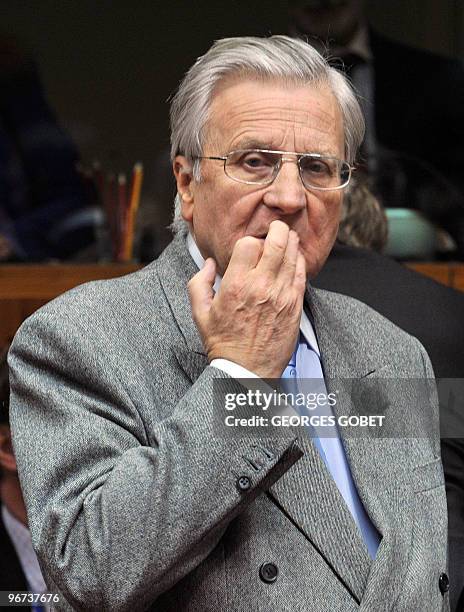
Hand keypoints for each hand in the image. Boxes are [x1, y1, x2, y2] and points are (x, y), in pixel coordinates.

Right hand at [188, 220, 306, 377]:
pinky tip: (294, 261)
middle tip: (276, 228)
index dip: (249, 241)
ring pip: (293, 254)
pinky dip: (299, 262)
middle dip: (278, 229)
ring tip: (286, 240)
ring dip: (291, 243)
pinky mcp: (295, 305)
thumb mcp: (200, 313)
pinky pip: (302, 274)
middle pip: (278, 241)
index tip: (249, 247)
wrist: (246, 371)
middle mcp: (261, 286)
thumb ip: (199, 283)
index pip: (249, 243)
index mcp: (236, 284)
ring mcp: (282, 295)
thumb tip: (209, 264)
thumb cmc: (223, 343)